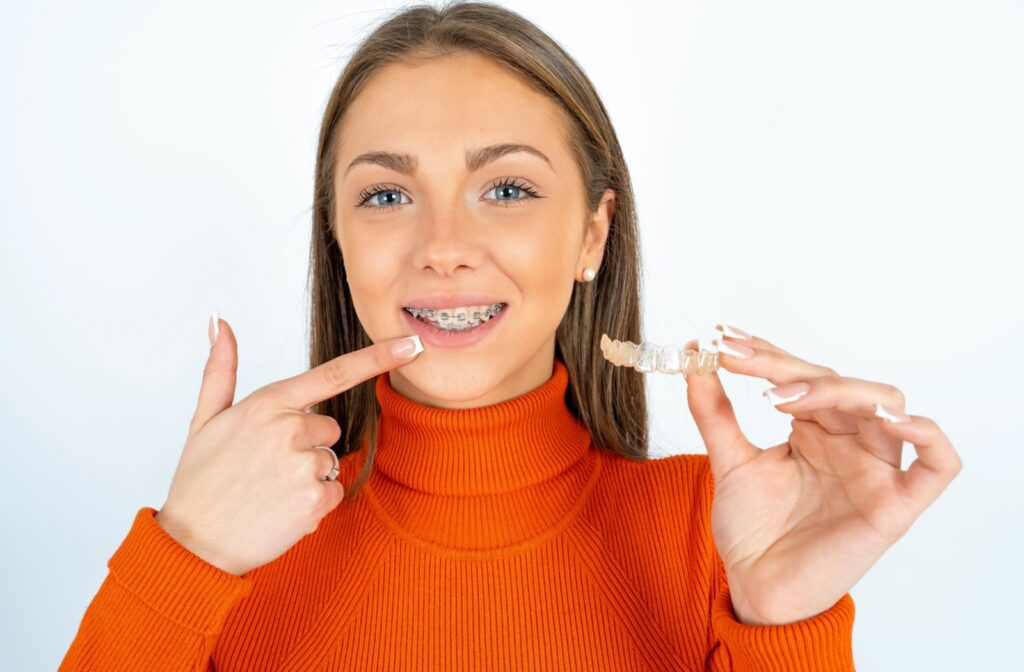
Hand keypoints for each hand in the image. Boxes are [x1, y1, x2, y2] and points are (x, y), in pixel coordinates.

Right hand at [155, 316, 422, 575]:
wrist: (193, 543)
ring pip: (330, 462)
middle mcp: (289, 429)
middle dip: (307, 446)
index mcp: (267, 404)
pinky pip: (333, 492)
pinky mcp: (315, 499)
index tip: (411, 345)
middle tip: (266, 469)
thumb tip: (220, 322)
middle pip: (329, 428)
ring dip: (308, 478)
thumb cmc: (199, 482)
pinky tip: (279, 510)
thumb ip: (221, 369)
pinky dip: (313, 504)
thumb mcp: (204, 420)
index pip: (333, 373)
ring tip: (268, 491)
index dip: (378, 358)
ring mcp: (303, 465)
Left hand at [682, 325, 961, 625]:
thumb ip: (713, 410)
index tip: (721, 340)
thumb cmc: (753, 530)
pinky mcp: (895, 506)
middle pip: (836, 383)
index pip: (802, 376)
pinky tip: (892, 418)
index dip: (765, 354)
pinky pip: (937, 465)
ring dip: (835, 389)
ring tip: (780, 394)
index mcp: (815, 430)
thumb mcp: (727, 460)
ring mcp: (875, 471)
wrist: (755, 589)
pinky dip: (926, 435)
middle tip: (736, 359)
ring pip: (882, 405)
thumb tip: (693, 352)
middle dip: (784, 366)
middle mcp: (849, 442)